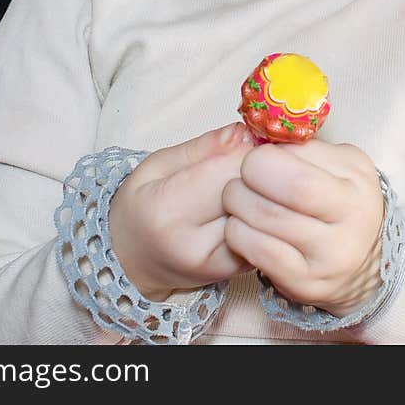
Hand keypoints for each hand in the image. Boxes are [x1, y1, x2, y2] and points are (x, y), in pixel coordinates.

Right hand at [108, 122, 255, 300]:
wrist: (134, 260)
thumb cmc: (144, 205)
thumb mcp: (160, 163)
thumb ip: (204, 147)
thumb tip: (246, 132)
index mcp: (168, 210)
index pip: (228, 168)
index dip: (249, 147)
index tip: (254, 136)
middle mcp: (194, 244)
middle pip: (252, 193)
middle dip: (263, 170)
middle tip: (263, 154)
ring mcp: (219, 264)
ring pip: (266, 215)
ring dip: (270, 193)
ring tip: (261, 180)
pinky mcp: (239, 272)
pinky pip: (268, 234)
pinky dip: (268, 215)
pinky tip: (259, 204)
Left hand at [222, 139, 384, 317]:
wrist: (366, 259)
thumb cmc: (342, 199)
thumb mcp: (339, 163)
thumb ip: (304, 149)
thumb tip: (261, 138)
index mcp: (356, 184)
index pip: (298, 173)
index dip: (263, 161)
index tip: (257, 158)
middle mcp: (350, 226)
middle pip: (278, 202)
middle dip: (244, 184)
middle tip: (240, 178)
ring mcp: (329, 260)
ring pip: (262, 226)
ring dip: (237, 207)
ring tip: (238, 200)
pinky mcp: (306, 285)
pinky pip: (258, 254)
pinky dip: (239, 235)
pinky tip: (242, 226)